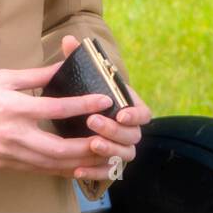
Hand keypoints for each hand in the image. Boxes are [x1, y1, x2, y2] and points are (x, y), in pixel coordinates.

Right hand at [0, 48, 112, 177]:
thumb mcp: (6, 77)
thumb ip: (38, 75)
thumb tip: (63, 65)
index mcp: (15, 108)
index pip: (57, 108)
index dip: (84, 105)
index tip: (105, 100)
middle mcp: (14, 134)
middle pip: (59, 147)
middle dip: (88, 146)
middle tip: (109, 139)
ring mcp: (9, 153)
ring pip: (50, 164)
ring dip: (77, 162)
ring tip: (98, 156)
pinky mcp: (5, 165)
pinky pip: (37, 170)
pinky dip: (58, 169)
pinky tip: (74, 165)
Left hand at [61, 35, 153, 183]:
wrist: (79, 119)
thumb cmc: (85, 95)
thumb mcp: (83, 77)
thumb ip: (79, 59)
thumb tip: (68, 39)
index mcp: (130, 108)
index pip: (144, 114)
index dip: (135, 114)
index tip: (120, 112)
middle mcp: (130, 131)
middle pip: (133, 135)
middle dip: (115, 130)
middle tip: (94, 122)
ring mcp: (121, 149)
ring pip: (125, 155)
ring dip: (109, 151)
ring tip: (90, 144)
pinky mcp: (108, 165)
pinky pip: (108, 173)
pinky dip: (95, 173)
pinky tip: (77, 171)